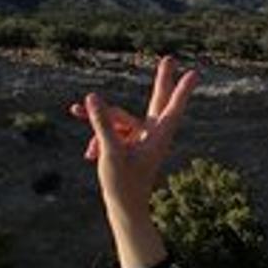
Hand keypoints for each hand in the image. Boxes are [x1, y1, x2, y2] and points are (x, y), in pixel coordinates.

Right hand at [70, 55, 197, 219]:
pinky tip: (89, 154)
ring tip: (73, 111)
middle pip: (157, 101)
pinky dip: (99, 140)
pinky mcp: (128, 145)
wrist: (124, 208)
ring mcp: (140, 139)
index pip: (171, 107)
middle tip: (170, 59)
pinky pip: (111, 132)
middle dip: (161, 80)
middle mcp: (152, 135)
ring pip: (119, 119)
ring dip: (98, 123)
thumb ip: (102, 123)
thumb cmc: (123, 184)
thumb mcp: (110, 152)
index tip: (194, 73)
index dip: (181, 89)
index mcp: (157, 137)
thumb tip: (93, 96)